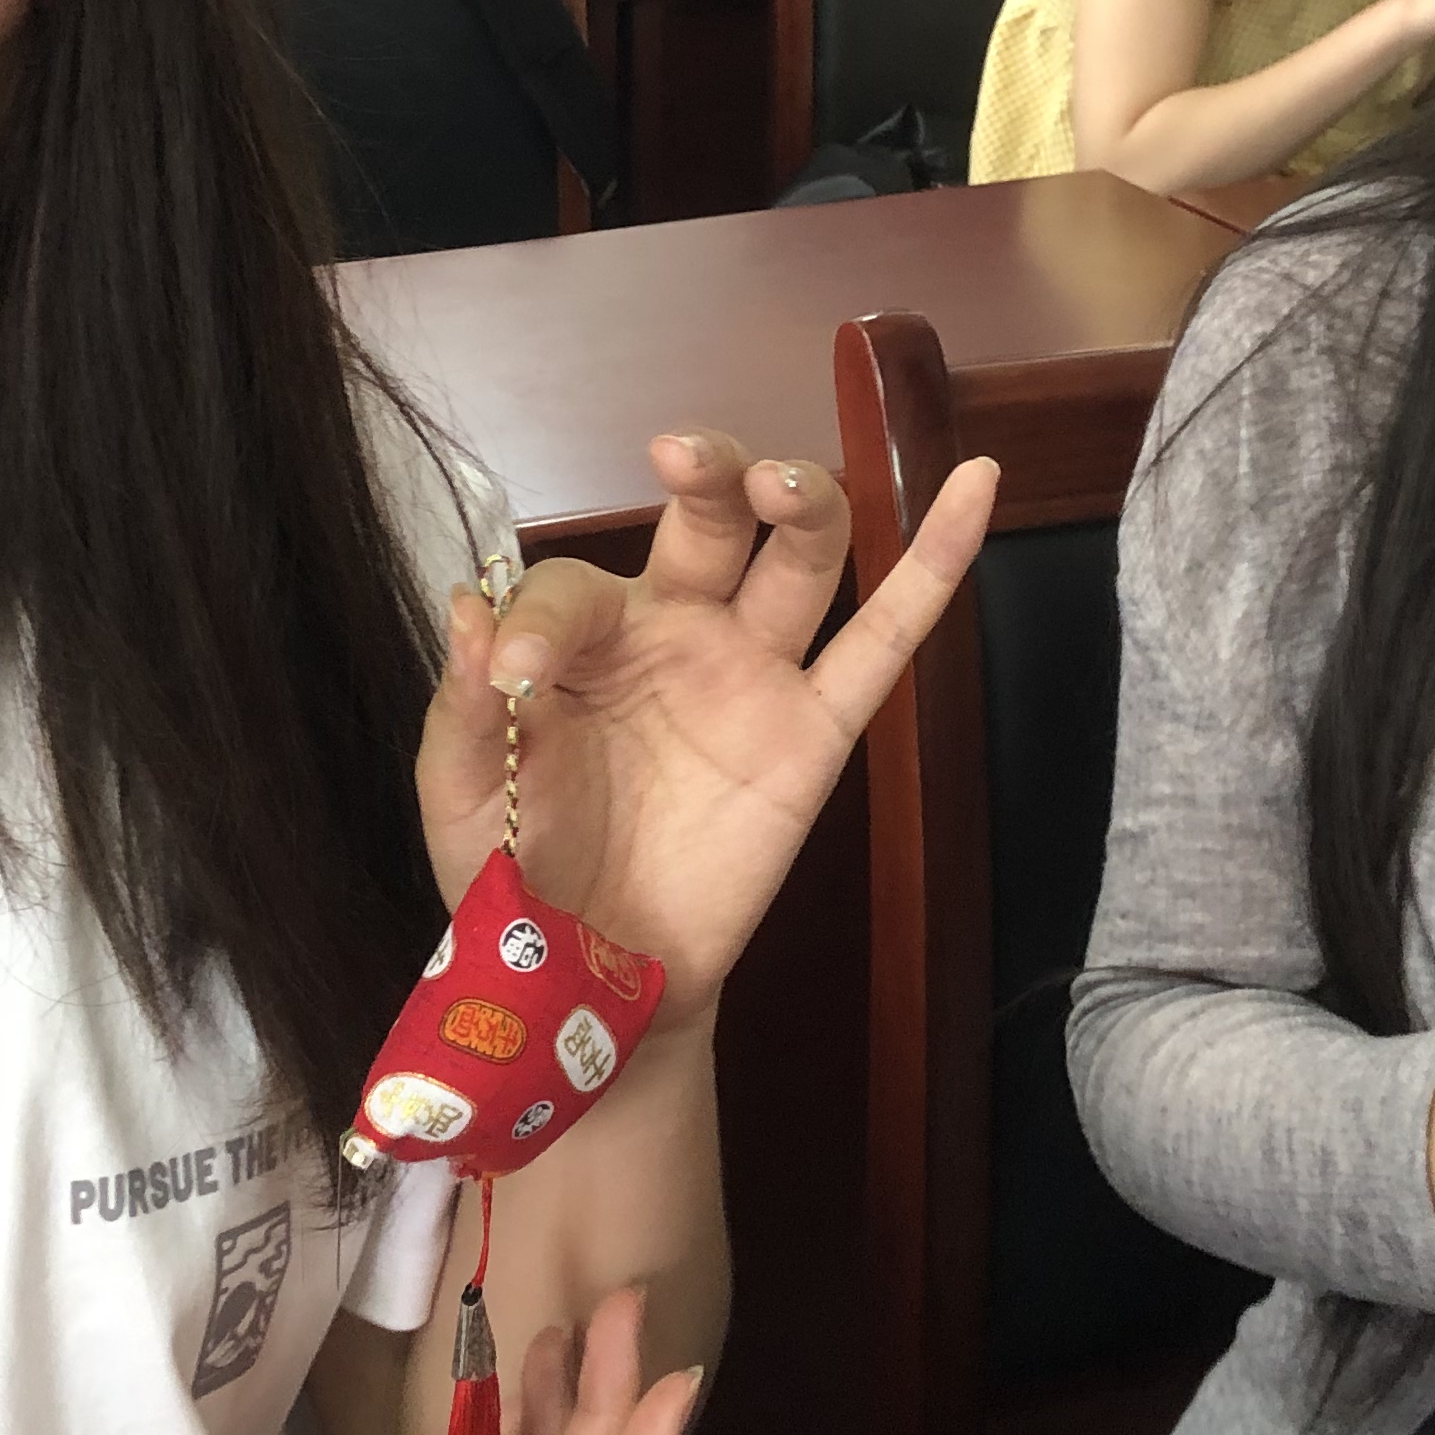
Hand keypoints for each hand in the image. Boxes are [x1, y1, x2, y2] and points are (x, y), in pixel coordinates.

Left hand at [418, 430, 998, 1032]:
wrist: (595, 978)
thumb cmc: (522, 875)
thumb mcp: (462, 795)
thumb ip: (460, 705)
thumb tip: (465, 603)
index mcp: (585, 639)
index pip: (572, 587)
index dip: (540, 621)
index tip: (510, 684)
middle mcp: (676, 632)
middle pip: (709, 519)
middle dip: (706, 469)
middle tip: (681, 455)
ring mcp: (753, 675)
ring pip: (799, 557)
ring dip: (799, 496)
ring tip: (775, 484)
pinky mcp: (814, 734)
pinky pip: (884, 641)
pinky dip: (935, 561)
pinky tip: (974, 483)